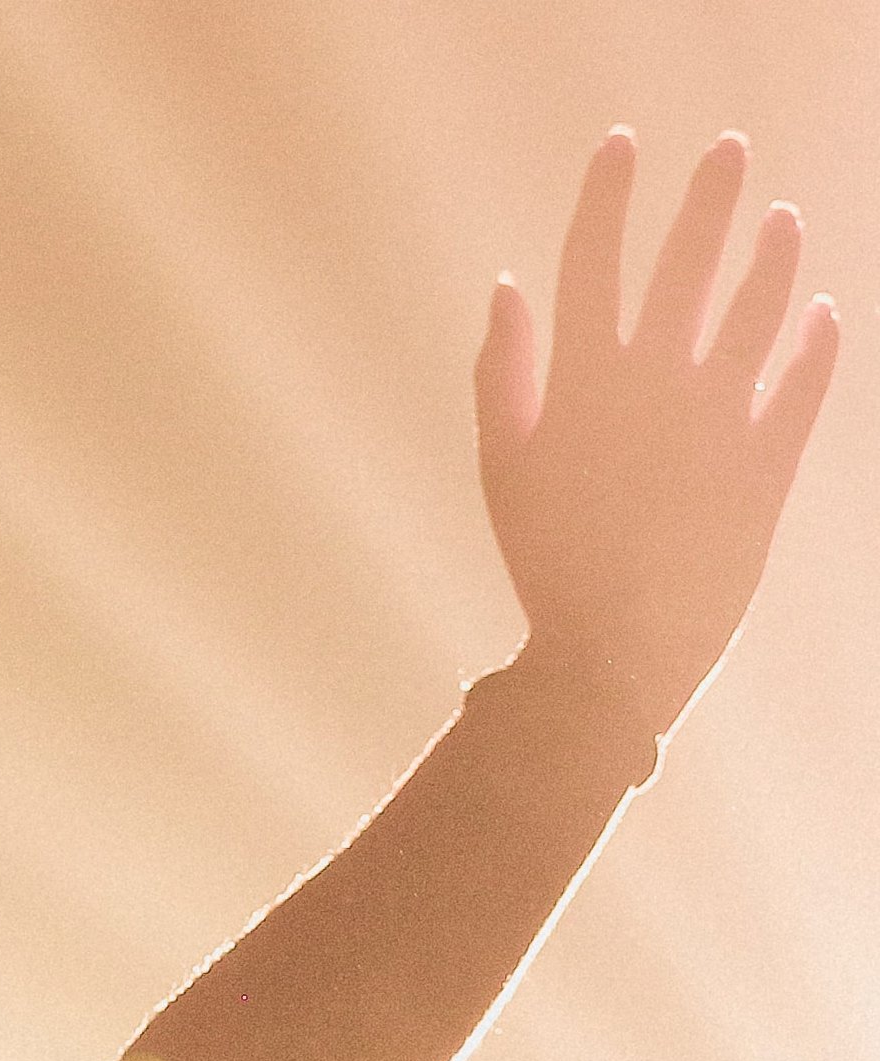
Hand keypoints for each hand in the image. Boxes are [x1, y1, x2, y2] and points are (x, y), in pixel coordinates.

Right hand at [476, 130, 837, 742]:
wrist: (615, 653)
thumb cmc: (546, 565)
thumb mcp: (502, 469)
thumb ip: (501, 374)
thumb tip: (507, 287)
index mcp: (583, 382)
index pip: (596, 261)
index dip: (608, 195)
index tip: (621, 145)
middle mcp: (658, 383)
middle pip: (689, 261)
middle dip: (709, 196)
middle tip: (729, 150)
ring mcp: (722, 417)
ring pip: (761, 307)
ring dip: (775, 256)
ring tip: (784, 220)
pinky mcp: (771, 460)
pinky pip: (806, 382)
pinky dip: (817, 342)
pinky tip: (822, 314)